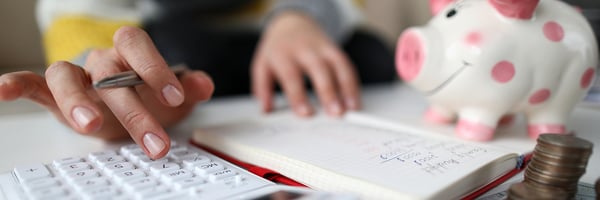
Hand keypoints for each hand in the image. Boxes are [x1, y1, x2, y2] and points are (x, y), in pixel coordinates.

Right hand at [0, 26, 213, 158]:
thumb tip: (204, 83)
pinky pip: (32, 83)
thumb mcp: (174, 95)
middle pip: (109, 72)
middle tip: (155, 143)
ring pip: (66, 75)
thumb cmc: (148, 95)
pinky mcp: (53, 94)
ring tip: (90, 126)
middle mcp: (101, 60)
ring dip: (77, 100)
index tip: (174, 96)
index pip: (137, 45)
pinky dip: (17, 84)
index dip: (154, 67)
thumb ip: (189, 87)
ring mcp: (77, 75)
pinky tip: (3, 91)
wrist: (127, 103)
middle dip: (133, 110)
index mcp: (130, 54)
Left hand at [252, 11, 360, 116]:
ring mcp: (322, 48)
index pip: (291, 76)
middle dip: (329, 92)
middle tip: (335, 113)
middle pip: (319, 69)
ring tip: (351, 108)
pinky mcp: (335, 49)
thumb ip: (263, 88)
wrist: (292, 22)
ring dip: (347, 88)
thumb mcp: (262, 65)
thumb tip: (266, 110)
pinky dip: (353, 84)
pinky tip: (355, 100)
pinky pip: (347, 65)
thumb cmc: (278, 49)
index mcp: (283, 54)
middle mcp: (304, 49)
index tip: (306, 113)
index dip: (299, 96)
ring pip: (338, 65)